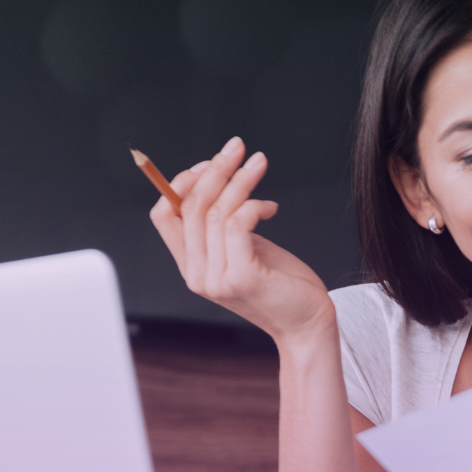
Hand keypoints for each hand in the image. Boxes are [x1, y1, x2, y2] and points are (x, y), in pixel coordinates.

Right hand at [148, 136, 332, 344]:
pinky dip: (254, 205)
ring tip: (259, 163)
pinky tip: (271, 207)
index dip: (180, 183)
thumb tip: (219, 182)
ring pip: (216, 211)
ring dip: (240, 179)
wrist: (307, 324)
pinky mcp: (242, 277)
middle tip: (237, 147)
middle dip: (214, 169)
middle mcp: (197, 274)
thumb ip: (225, 227)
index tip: (210, 163)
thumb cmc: (282, 284)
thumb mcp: (245, 249)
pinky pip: (237, 224)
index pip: (163, 216)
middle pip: (190, 206)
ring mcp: (216, 278)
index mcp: (192, 266)